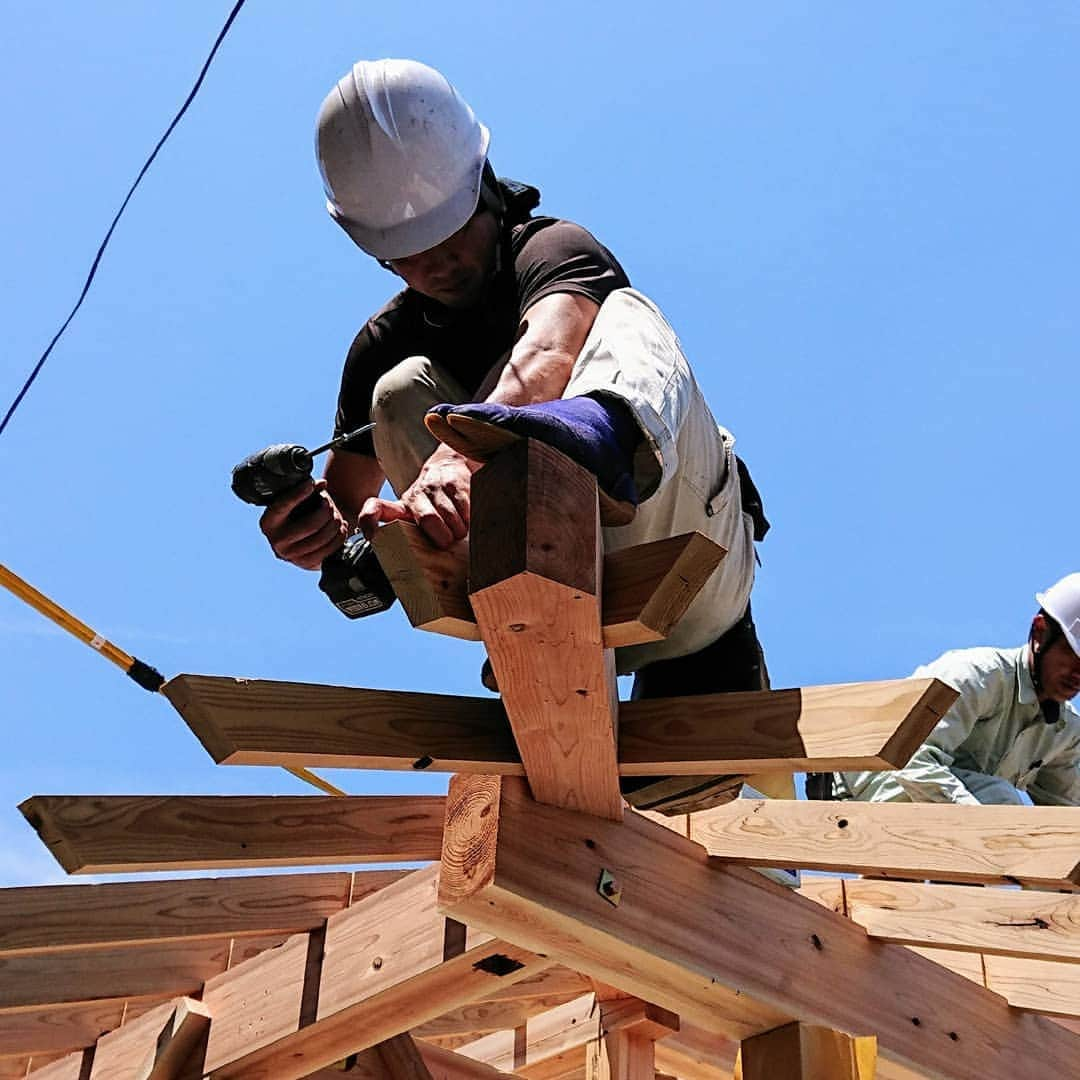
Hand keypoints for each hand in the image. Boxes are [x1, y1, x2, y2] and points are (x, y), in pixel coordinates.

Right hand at [259, 478, 349, 569]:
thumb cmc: (299, 512)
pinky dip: (339, 536)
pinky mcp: (307, 564)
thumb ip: (308, 489)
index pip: (283, 505)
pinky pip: (330, 550)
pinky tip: (341, 527)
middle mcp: (277, 541)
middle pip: (310, 524)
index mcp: (268, 522)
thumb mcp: (298, 500)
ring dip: (335, 523)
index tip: (311, 484)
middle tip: (330, 504)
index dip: (298, 493)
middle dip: (326, 511)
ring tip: (337, 515)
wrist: (301, 539)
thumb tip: (322, 484)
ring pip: (322, 537)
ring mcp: (291, 556)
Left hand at [357, 447, 471, 548]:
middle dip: (443, 536)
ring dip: (458, 529)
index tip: (372, 535)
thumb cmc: (433, 507)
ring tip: (458, 531)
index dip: (370, 520)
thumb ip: (413, 544)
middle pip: (428, 519)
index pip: (375, 509)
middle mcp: (414, 497)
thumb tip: (416, 579)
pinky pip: (463, 506)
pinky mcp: (452, 481)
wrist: (449, 467)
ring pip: (449, 515)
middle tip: (448, 542)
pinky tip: (466, 519)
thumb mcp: (418, 523)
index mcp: (400, 509)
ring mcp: (432, 487)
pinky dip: (468, 518)